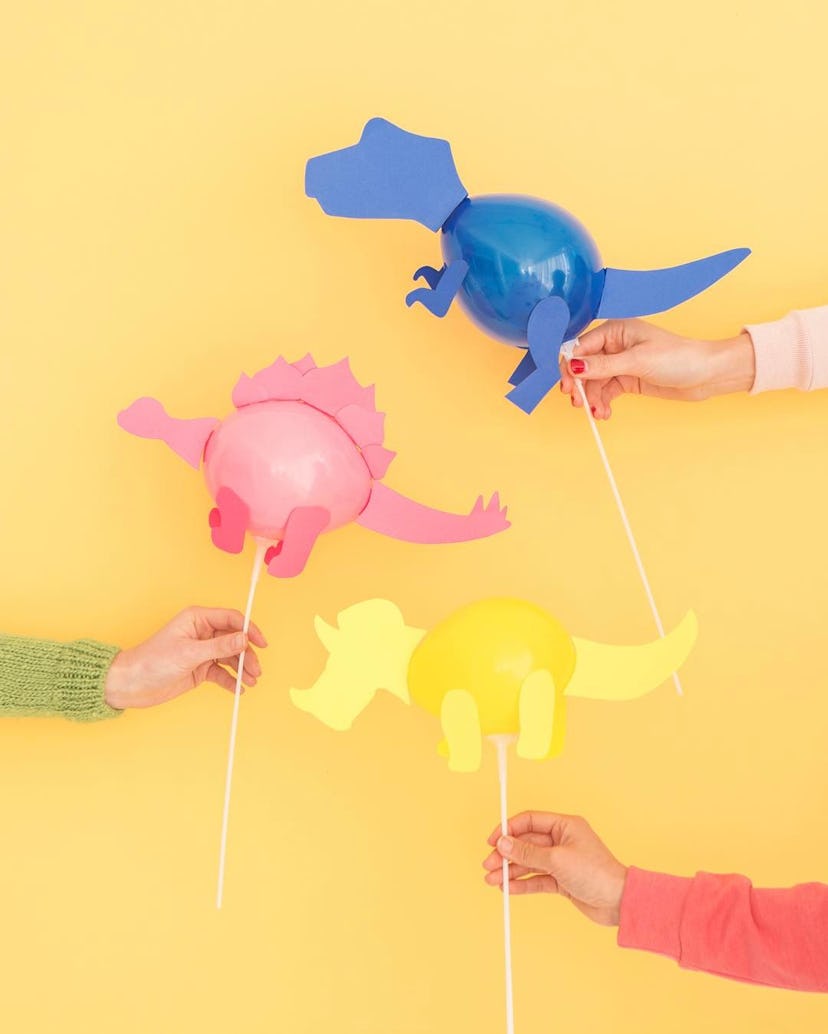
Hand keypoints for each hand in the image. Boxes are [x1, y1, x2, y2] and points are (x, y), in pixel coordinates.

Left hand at [104, 607, 266, 708]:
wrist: (131, 685)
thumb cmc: (152, 661)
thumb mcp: (189, 653)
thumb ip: (219, 647)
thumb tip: (244, 639)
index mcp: (197, 619)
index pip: (231, 619)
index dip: (249, 629)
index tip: (261, 643)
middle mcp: (202, 633)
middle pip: (234, 640)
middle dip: (247, 655)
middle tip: (255, 671)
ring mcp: (202, 652)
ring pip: (230, 658)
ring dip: (242, 669)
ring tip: (250, 682)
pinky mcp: (199, 669)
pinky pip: (222, 673)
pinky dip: (231, 681)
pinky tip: (238, 689)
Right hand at [483, 811, 626, 925]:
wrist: (619, 902)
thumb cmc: (596, 873)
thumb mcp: (557, 860)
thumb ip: (528, 852)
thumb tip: (504, 843)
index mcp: (564, 826)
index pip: (529, 821)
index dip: (509, 829)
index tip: (492, 840)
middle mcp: (561, 841)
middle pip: (526, 843)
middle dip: (506, 854)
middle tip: (488, 864)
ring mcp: (561, 861)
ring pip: (529, 862)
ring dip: (510, 870)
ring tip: (492, 880)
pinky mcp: (561, 880)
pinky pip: (536, 879)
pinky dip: (522, 883)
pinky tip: (508, 888)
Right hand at [560, 319, 755, 418]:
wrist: (707, 375)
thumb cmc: (679, 358)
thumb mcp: (637, 361)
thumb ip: (603, 365)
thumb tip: (573, 365)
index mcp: (616, 331)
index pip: (581, 347)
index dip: (570, 367)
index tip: (567, 387)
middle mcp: (615, 346)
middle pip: (584, 367)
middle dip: (580, 387)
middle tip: (579, 404)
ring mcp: (621, 364)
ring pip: (594, 383)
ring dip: (592, 399)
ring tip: (598, 413)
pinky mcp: (628, 380)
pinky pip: (606, 392)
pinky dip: (603, 403)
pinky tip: (605, 413)